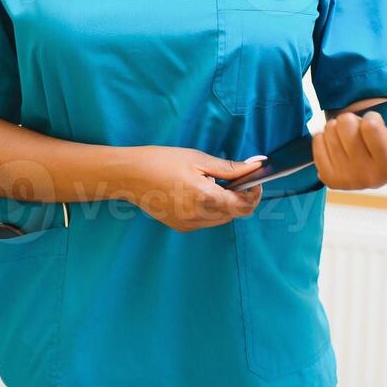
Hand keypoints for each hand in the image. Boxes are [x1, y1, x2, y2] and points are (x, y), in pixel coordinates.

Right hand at [122, 145, 265, 231]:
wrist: (130, 175)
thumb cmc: (162, 161)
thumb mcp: (198, 159)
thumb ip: (230, 168)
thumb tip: (256, 166)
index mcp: (205, 198)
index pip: (243, 205)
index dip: (254, 194)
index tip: (254, 179)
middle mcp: (198, 217)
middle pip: (235, 214)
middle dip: (241, 197)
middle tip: (235, 178)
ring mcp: (189, 224)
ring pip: (222, 219)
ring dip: (226, 204)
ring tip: (212, 184)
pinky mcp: (181, 227)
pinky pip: (206, 221)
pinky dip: (211, 209)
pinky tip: (199, 193)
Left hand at [312, 110, 386, 189]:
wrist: (372, 159)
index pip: (371, 127)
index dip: (372, 118)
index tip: (376, 119)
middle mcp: (369, 179)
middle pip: (346, 125)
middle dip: (354, 119)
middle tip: (362, 127)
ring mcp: (346, 181)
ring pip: (331, 130)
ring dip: (339, 127)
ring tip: (351, 136)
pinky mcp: (328, 178)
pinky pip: (317, 141)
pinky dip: (325, 137)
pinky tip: (339, 144)